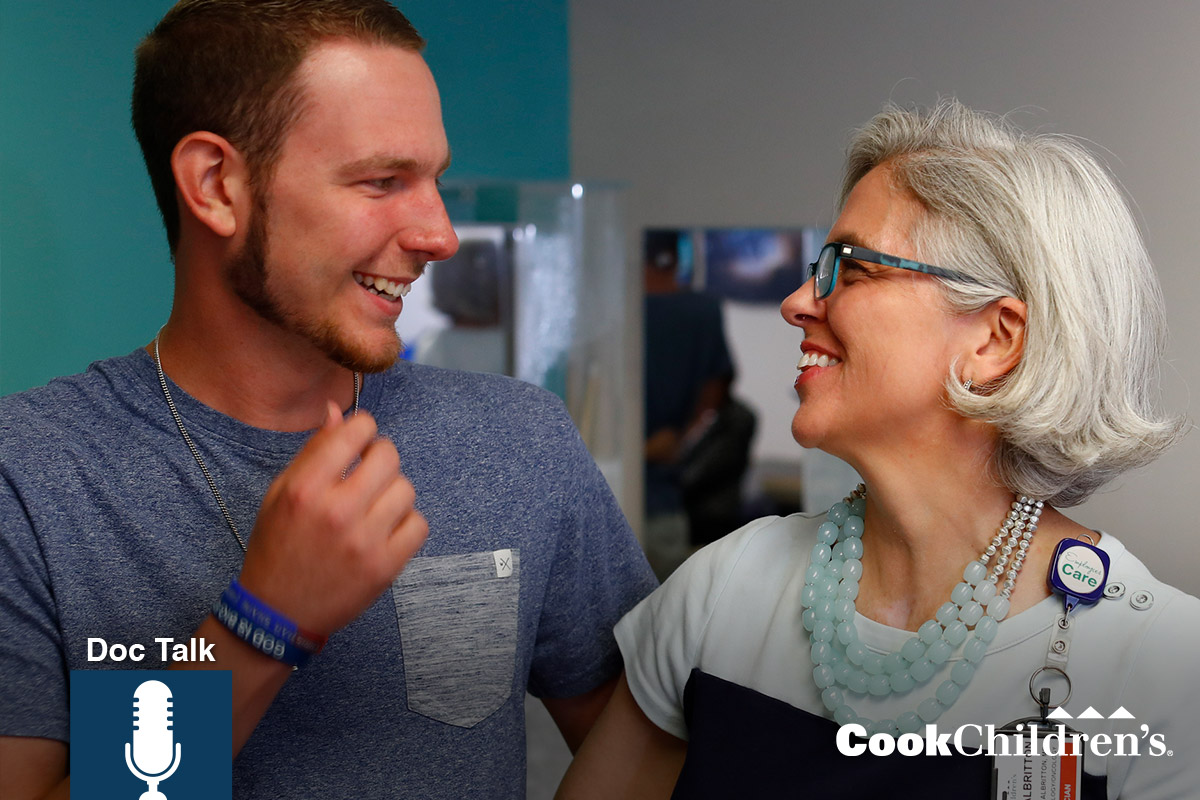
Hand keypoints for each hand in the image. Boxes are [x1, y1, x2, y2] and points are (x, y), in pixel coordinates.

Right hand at [236, 401, 426, 635]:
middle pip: (388, 456)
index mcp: (305, 488)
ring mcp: (364, 541)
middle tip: (368, 473)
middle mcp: (336, 511)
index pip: (356, 431)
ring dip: (393, 492)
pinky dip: (407, 523)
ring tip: (373, 506)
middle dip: (380, 457)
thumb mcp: (280, 493)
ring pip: (406, 489)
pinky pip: (419, 524)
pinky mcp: (385, 566)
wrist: (277, 613)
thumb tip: (337, 410)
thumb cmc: (278, 547)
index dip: (363, 429)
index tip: (359, 442)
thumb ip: (313, 451)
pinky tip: (385, 529)